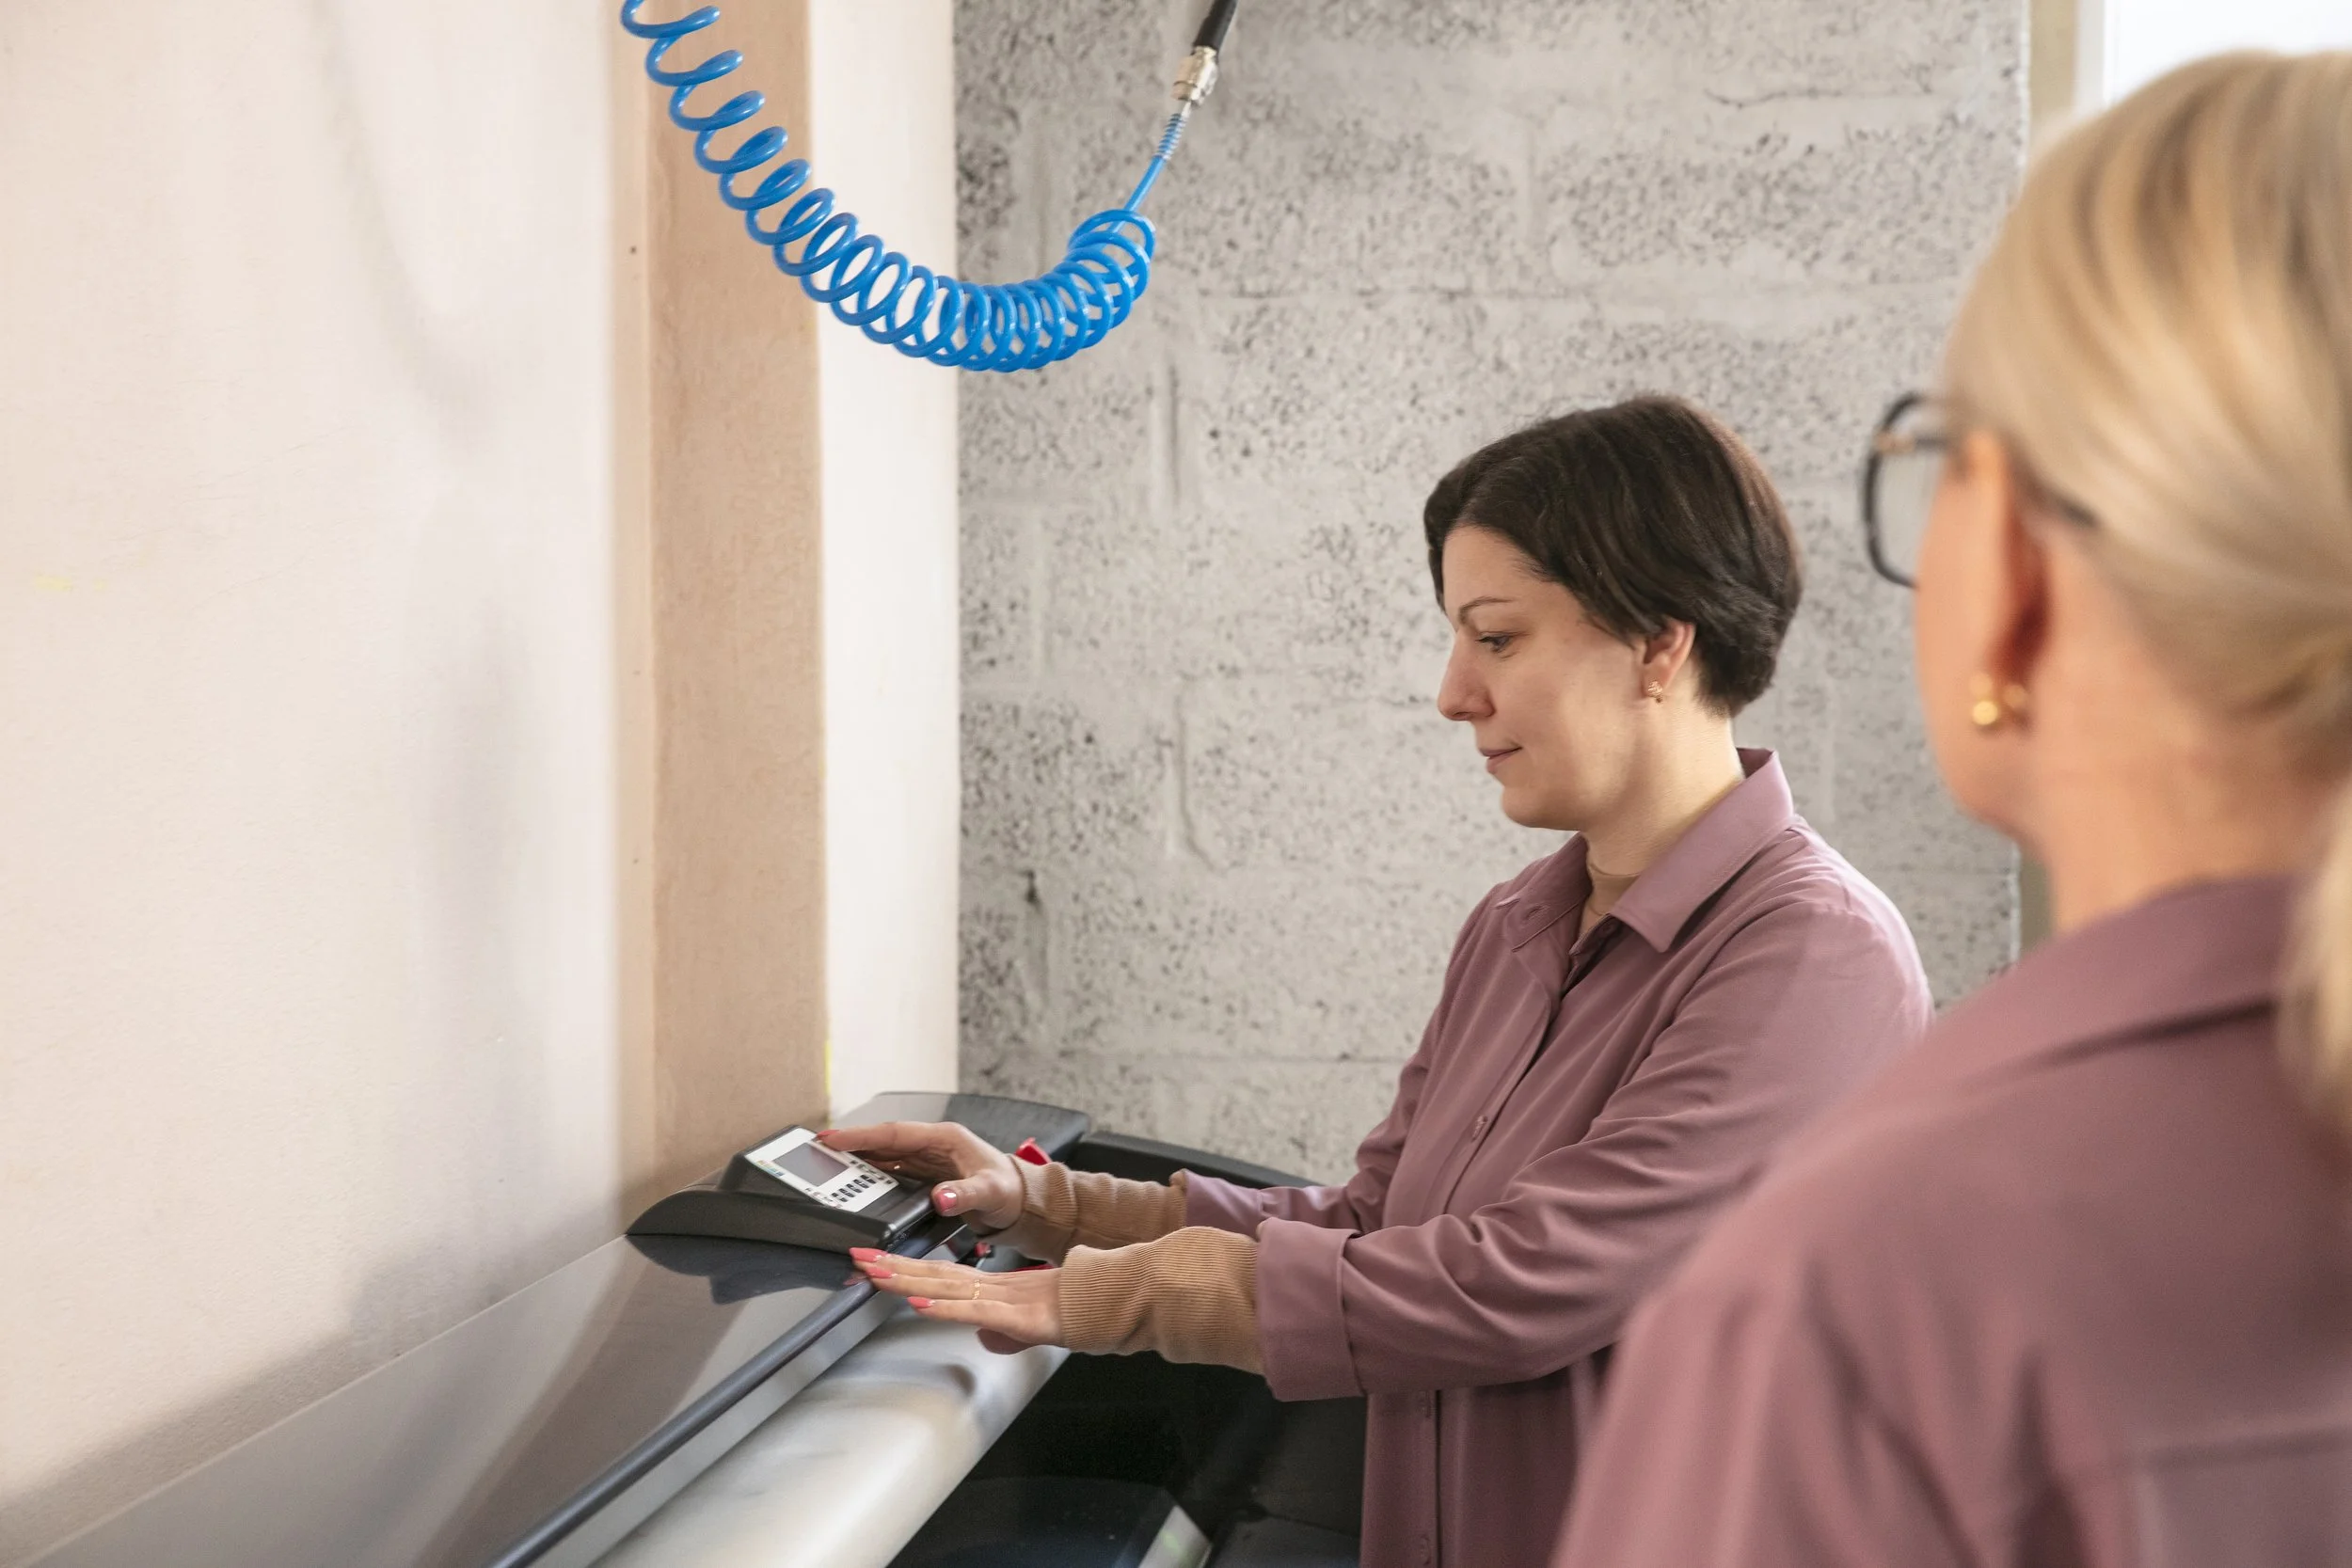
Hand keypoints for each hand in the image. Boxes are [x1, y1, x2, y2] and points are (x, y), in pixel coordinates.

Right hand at [818, 1120, 1024, 1229]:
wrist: (1020, 1201)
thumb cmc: (1009, 1190)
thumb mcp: (990, 1193)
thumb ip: (965, 1195)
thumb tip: (941, 1196)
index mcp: (944, 1138)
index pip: (894, 1133)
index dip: (862, 1136)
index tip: (833, 1138)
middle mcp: (932, 1144)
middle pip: (883, 1141)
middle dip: (851, 1144)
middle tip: (819, 1149)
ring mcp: (928, 1158)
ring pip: (885, 1154)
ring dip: (858, 1158)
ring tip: (828, 1162)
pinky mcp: (926, 1173)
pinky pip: (892, 1169)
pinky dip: (872, 1173)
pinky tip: (856, 1181)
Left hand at [850, 1249, 1061, 1353]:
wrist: (1112, 1303)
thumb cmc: (1075, 1310)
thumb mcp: (1029, 1329)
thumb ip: (1005, 1332)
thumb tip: (985, 1339)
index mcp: (991, 1288)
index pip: (939, 1274)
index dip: (905, 1268)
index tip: (873, 1263)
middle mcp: (991, 1288)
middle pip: (934, 1274)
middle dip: (892, 1266)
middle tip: (857, 1257)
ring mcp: (1003, 1299)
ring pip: (946, 1287)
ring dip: (908, 1281)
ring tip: (876, 1274)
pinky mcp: (1017, 1316)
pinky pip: (974, 1311)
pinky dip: (944, 1308)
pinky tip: (920, 1305)